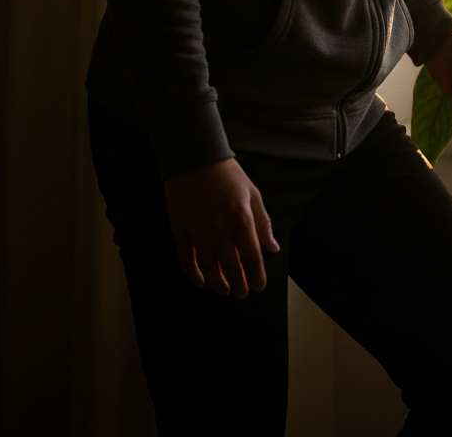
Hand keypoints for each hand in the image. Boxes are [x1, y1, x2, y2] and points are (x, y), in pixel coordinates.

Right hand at [164, 157, 279, 297]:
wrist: (195, 157)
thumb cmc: (228, 174)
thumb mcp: (253, 193)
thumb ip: (263, 223)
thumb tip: (272, 249)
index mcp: (241, 218)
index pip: (252, 256)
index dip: (256, 276)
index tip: (259, 287)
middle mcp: (220, 227)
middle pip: (230, 267)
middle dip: (239, 285)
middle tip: (242, 294)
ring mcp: (197, 229)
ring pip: (208, 267)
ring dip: (218, 284)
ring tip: (225, 291)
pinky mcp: (179, 228)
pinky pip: (185, 257)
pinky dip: (192, 274)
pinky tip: (200, 282)